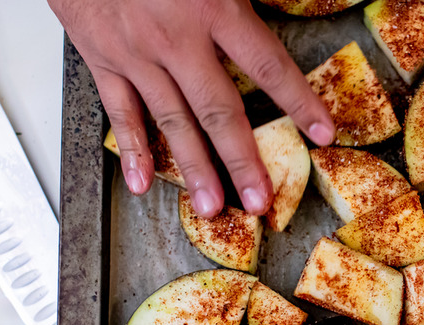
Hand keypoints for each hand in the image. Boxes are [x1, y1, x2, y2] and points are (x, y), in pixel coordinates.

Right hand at [48, 0, 334, 216]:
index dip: (298, 102)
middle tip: (260, 200)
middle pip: (219, 111)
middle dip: (242, 161)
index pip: (267, 66)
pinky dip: (132, 150)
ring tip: (212, 206)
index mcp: (213, 7)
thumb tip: (278, 8)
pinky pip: (119, 112)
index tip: (322, 133)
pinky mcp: (102, 57)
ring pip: (172, 121)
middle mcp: (177, 39)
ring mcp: (137, 53)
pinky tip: (143, 183)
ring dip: (193, 169)